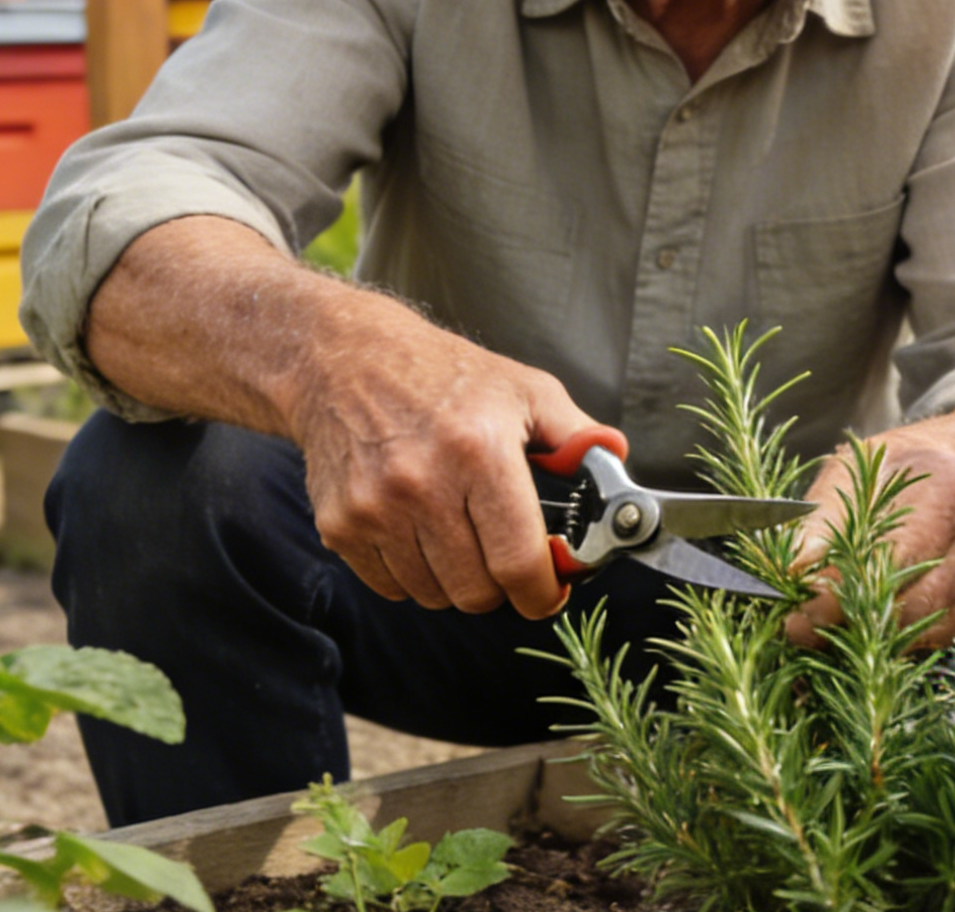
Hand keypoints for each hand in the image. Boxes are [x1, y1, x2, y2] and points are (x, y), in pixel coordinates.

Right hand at [286, 310, 609, 621]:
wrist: (343, 359)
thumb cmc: (441, 373)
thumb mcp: (524, 390)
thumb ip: (577, 438)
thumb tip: (615, 474)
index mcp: (481, 450)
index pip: (518, 561)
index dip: (542, 592)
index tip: (548, 592)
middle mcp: (424, 483)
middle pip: (476, 591)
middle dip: (500, 584)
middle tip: (502, 554)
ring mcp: (375, 508)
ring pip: (433, 595)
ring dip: (454, 579)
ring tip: (458, 532)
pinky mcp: (339, 525)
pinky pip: (390, 587)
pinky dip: (412, 574)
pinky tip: (418, 531)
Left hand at [784, 400, 954, 649]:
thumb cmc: (906, 464)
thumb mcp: (858, 468)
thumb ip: (824, 518)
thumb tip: (794, 572)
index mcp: (950, 487)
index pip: (887, 559)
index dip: (835, 595)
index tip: (795, 616)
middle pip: (908, 602)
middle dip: (847, 622)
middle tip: (802, 630)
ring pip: (923, 626)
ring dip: (871, 636)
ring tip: (829, 626)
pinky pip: (940, 634)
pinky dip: (901, 636)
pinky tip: (871, 622)